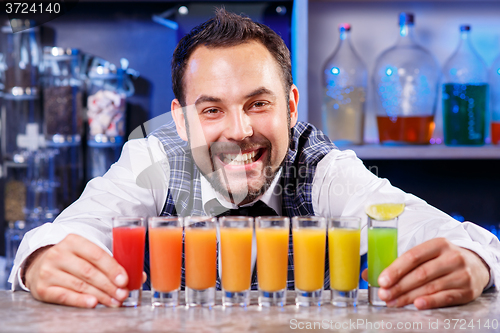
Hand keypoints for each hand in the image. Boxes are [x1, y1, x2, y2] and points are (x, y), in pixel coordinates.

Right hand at [24, 234, 130, 307]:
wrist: (39, 266)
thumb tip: (139, 276)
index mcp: (73, 241)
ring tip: (114, 301)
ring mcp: (48, 271)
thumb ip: (111, 263)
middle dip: (109, 285)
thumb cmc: (73, 260)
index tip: (124, 280)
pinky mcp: (41, 288)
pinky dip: (80, 300)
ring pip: (79, 285)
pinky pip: (64, 295)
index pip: (96, 254)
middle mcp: (58, 254)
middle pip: (89, 271)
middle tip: (123, 294)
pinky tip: (93, 303)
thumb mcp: (87, 254)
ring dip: (100, 295)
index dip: (112, 268)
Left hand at [362, 238, 489, 309]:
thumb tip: (368, 274)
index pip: (413, 256)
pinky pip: (446, 297)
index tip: (382, 280)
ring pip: (431, 287)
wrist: (476, 265)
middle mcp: (451, 257)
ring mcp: (461, 274)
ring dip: (409, 296)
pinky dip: (431, 302)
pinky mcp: (467, 290)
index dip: (396, 269)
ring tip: (393, 302)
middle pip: (420, 273)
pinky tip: (417, 305)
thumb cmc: (441, 259)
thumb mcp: (426, 254)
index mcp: (438, 244)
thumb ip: (399, 263)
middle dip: (399, 286)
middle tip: (384, 295)